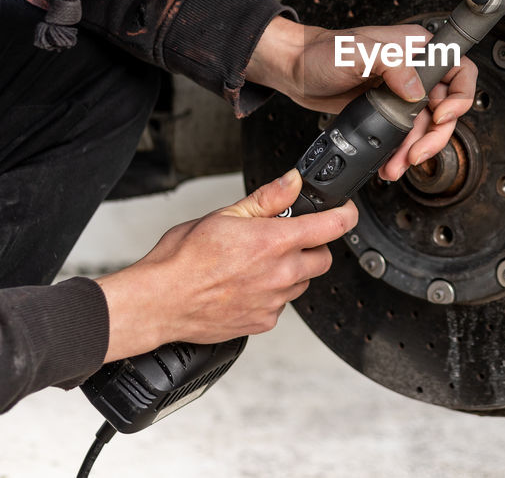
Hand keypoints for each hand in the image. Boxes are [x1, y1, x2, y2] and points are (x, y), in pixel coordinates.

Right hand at [94, 169, 355, 361]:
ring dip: (291, 272)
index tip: (345, 211)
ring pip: (302, 283)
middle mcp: (281, 274)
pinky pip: (281, 305)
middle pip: (323, 258)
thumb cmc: (183, 258)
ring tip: (256, 264)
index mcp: (274, 242)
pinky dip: (272, 294)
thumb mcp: (225, 214)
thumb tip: (293, 181)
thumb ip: (268, 198)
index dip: (344, 214)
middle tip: (286, 239)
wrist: (159, 301)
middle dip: (312, 246)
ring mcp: (274, 301)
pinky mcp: (264, 322)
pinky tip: (246, 285)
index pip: (332, 226)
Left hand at [244, 16, 477, 179]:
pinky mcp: (387, 111)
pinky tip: (391, 162)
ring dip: (417, 149)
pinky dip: (401, 152)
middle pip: (446, 106)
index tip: (442, 115)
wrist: (294, 70)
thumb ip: (392, 64)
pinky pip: (406, 135)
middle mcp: (414, 70)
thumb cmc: (322, 51)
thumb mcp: (357, 51)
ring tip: (400, 165)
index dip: (460, 96)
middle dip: (435, 135)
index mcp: (416, 48)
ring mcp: (401, 92)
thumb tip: (415, 90)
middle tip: (417, 153)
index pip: (458, 69)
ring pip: (426, 127)